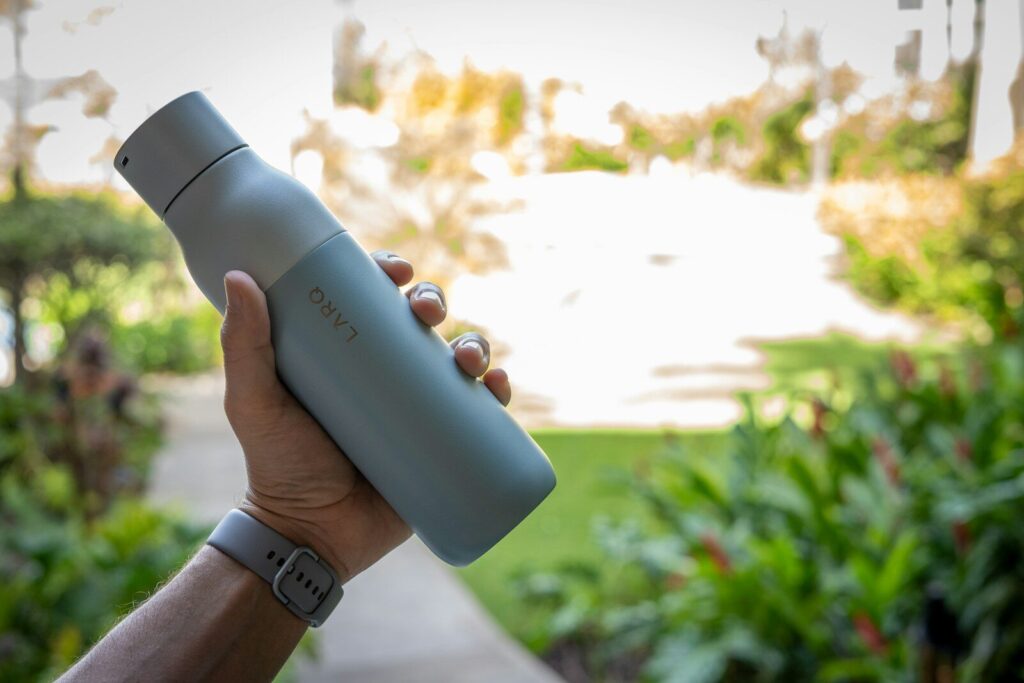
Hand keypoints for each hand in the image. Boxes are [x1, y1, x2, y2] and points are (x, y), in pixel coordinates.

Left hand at [219, 251, 511, 581]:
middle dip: (435, 303)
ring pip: (456, 360)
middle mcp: (384, 376)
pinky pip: (480, 412)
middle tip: (427, 314)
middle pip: (420, 322)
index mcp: (345, 356)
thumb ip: (243, 345)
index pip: (371, 301)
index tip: (396, 272)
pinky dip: (497, 391)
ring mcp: (416, 410)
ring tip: (468, 361)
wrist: (312, 537)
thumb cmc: (278, 467)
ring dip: (474, 343)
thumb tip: (239, 276)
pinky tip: (497, 385)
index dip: (390, 274)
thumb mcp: (255, 402)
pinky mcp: (443, 446)